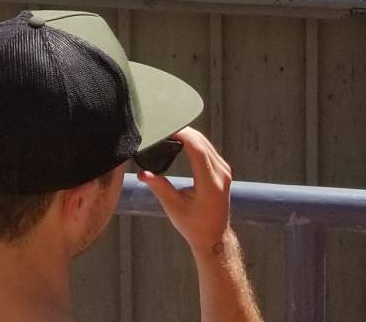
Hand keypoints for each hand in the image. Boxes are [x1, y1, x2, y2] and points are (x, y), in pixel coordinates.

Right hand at [138, 126, 235, 257]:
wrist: (214, 237)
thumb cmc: (194, 226)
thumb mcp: (174, 208)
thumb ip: (159, 187)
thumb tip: (141, 173)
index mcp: (210, 183)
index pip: (197, 149)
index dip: (181, 135)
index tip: (165, 128)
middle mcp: (221, 173)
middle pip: (201, 142)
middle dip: (182, 131)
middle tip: (162, 127)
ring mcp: (224, 171)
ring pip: (206, 143)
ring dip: (188, 135)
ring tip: (169, 131)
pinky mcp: (223, 170)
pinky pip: (208, 149)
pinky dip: (194, 142)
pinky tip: (181, 139)